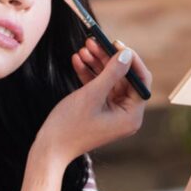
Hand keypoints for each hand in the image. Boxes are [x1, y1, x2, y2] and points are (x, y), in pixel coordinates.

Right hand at [32, 38, 151, 165]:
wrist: (50, 148)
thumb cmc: (70, 126)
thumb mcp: (92, 95)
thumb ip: (112, 73)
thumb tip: (127, 54)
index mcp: (131, 116)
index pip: (141, 81)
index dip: (131, 60)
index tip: (116, 44)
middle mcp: (126, 115)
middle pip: (124, 78)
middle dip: (107, 59)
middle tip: (93, 42)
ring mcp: (112, 113)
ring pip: (109, 81)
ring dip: (96, 64)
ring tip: (82, 49)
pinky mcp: (99, 111)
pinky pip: (99, 88)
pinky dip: (89, 75)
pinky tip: (77, 60)